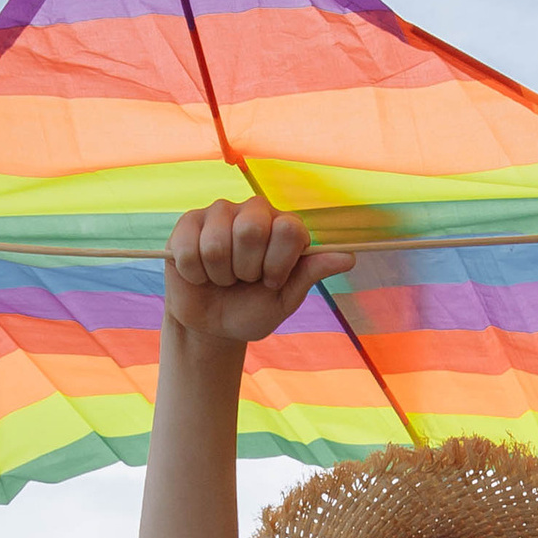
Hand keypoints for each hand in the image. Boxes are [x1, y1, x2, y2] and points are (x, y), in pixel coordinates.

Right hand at [163, 197, 353, 343]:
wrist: (211, 327)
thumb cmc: (252, 309)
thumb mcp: (285, 299)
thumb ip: (311, 274)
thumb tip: (349, 258)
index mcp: (283, 226)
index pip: (289, 229)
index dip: (278, 264)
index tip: (272, 281)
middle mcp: (254, 211)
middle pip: (251, 230)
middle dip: (246, 269)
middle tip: (244, 279)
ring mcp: (219, 212)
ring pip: (218, 243)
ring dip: (219, 275)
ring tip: (222, 279)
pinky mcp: (188, 223)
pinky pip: (190, 249)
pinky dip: (196, 273)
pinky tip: (200, 274)